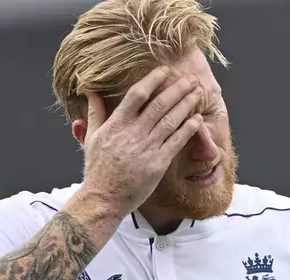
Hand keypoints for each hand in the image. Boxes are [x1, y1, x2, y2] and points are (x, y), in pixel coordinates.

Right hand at [80, 66, 203, 217]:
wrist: (103, 198)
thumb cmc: (97, 169)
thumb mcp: (91, 137)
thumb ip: (95, 112)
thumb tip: (91, 91)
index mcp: (116, 125)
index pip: (136, 95)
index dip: (152, 80)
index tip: (165, 71)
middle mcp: (132, 134)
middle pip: (159, 105)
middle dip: (177, 89)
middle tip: (191, 79)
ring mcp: (146, 148)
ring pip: (170, 121)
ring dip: (186, 105)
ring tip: (198, 93)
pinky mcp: (158, 164)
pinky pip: (176, 142)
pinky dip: (188, 129)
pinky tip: (198, 119)